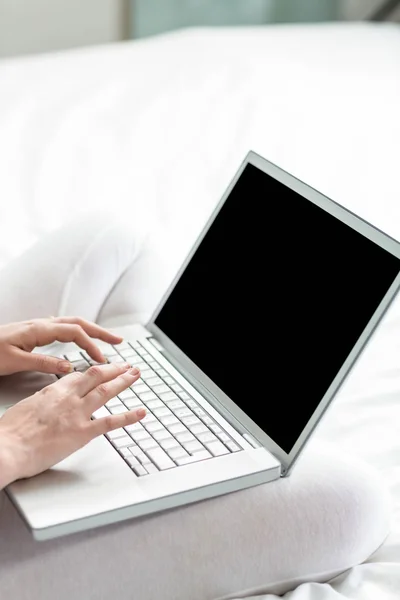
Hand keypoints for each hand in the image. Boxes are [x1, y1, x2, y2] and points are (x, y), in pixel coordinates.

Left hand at [0, 316, 123, 375]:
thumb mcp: (14, 361)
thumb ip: (42, 363)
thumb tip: (69, 366)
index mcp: (38, 330)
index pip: (74, 333)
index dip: (91, 345)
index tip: (101, 360)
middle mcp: (40, 325)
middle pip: (78, 323)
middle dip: (100, 331)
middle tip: (118, 341)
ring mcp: (37, 327)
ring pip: (71, 324)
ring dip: (91, 331)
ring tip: (106, 340)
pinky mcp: (33, 333)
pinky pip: (62, 328)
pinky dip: (77, 332)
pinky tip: (78, 340)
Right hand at [0, 363, 143, 486]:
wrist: (8, 447)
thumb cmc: (11, 432)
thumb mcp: (27, 406)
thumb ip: (43, 402)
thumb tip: (47, 404)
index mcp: (54, 390)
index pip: (79, 375)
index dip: (94, 371)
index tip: (102, 368)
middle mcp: (69, 398)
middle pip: (97, 376)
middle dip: (114, 369)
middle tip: (126, 366)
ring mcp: (78, 413)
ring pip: (106, 391)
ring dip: (124, 381)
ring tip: (135, 375)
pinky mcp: (82, 433)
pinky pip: (110, 422)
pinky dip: (128, 416)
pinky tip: (140, 412)